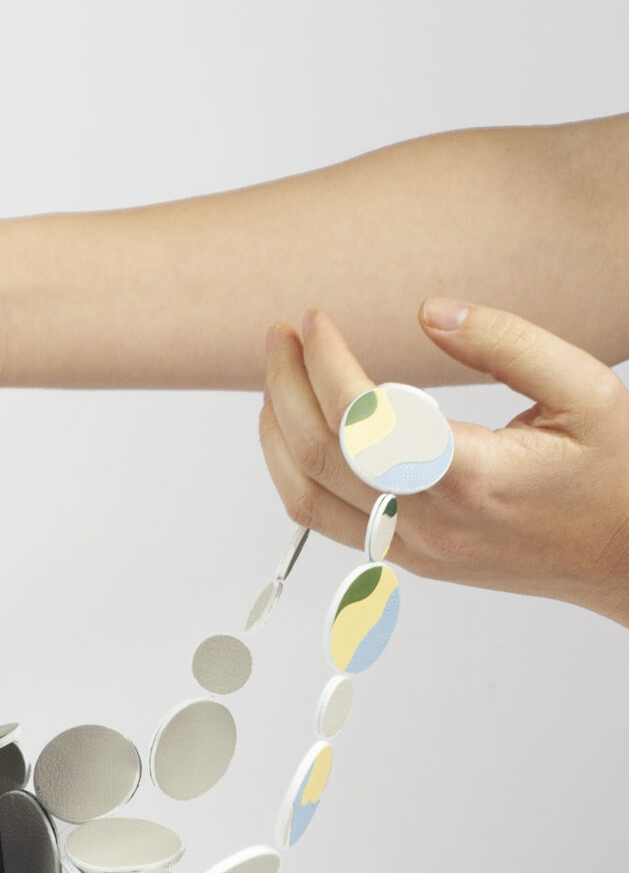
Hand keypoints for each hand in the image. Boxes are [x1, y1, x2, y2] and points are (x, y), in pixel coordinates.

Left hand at [259, 301, 628, 626]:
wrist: (626, 557)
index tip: (314, 318)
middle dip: (287, 386)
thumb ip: (507, 343)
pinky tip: (297, 429)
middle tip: (280, 332)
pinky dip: (296, 473)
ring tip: (278, 375)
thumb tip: (429, 312)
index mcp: (472, 476)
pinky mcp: (410, 559)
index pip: (363, 421)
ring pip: (307, 498)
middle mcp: (432, 523)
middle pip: (318, 456)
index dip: (326, 363)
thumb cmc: (615, 471)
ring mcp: (414, 550)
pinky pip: (327, 522)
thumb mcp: (584, 388)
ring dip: (278, 433)